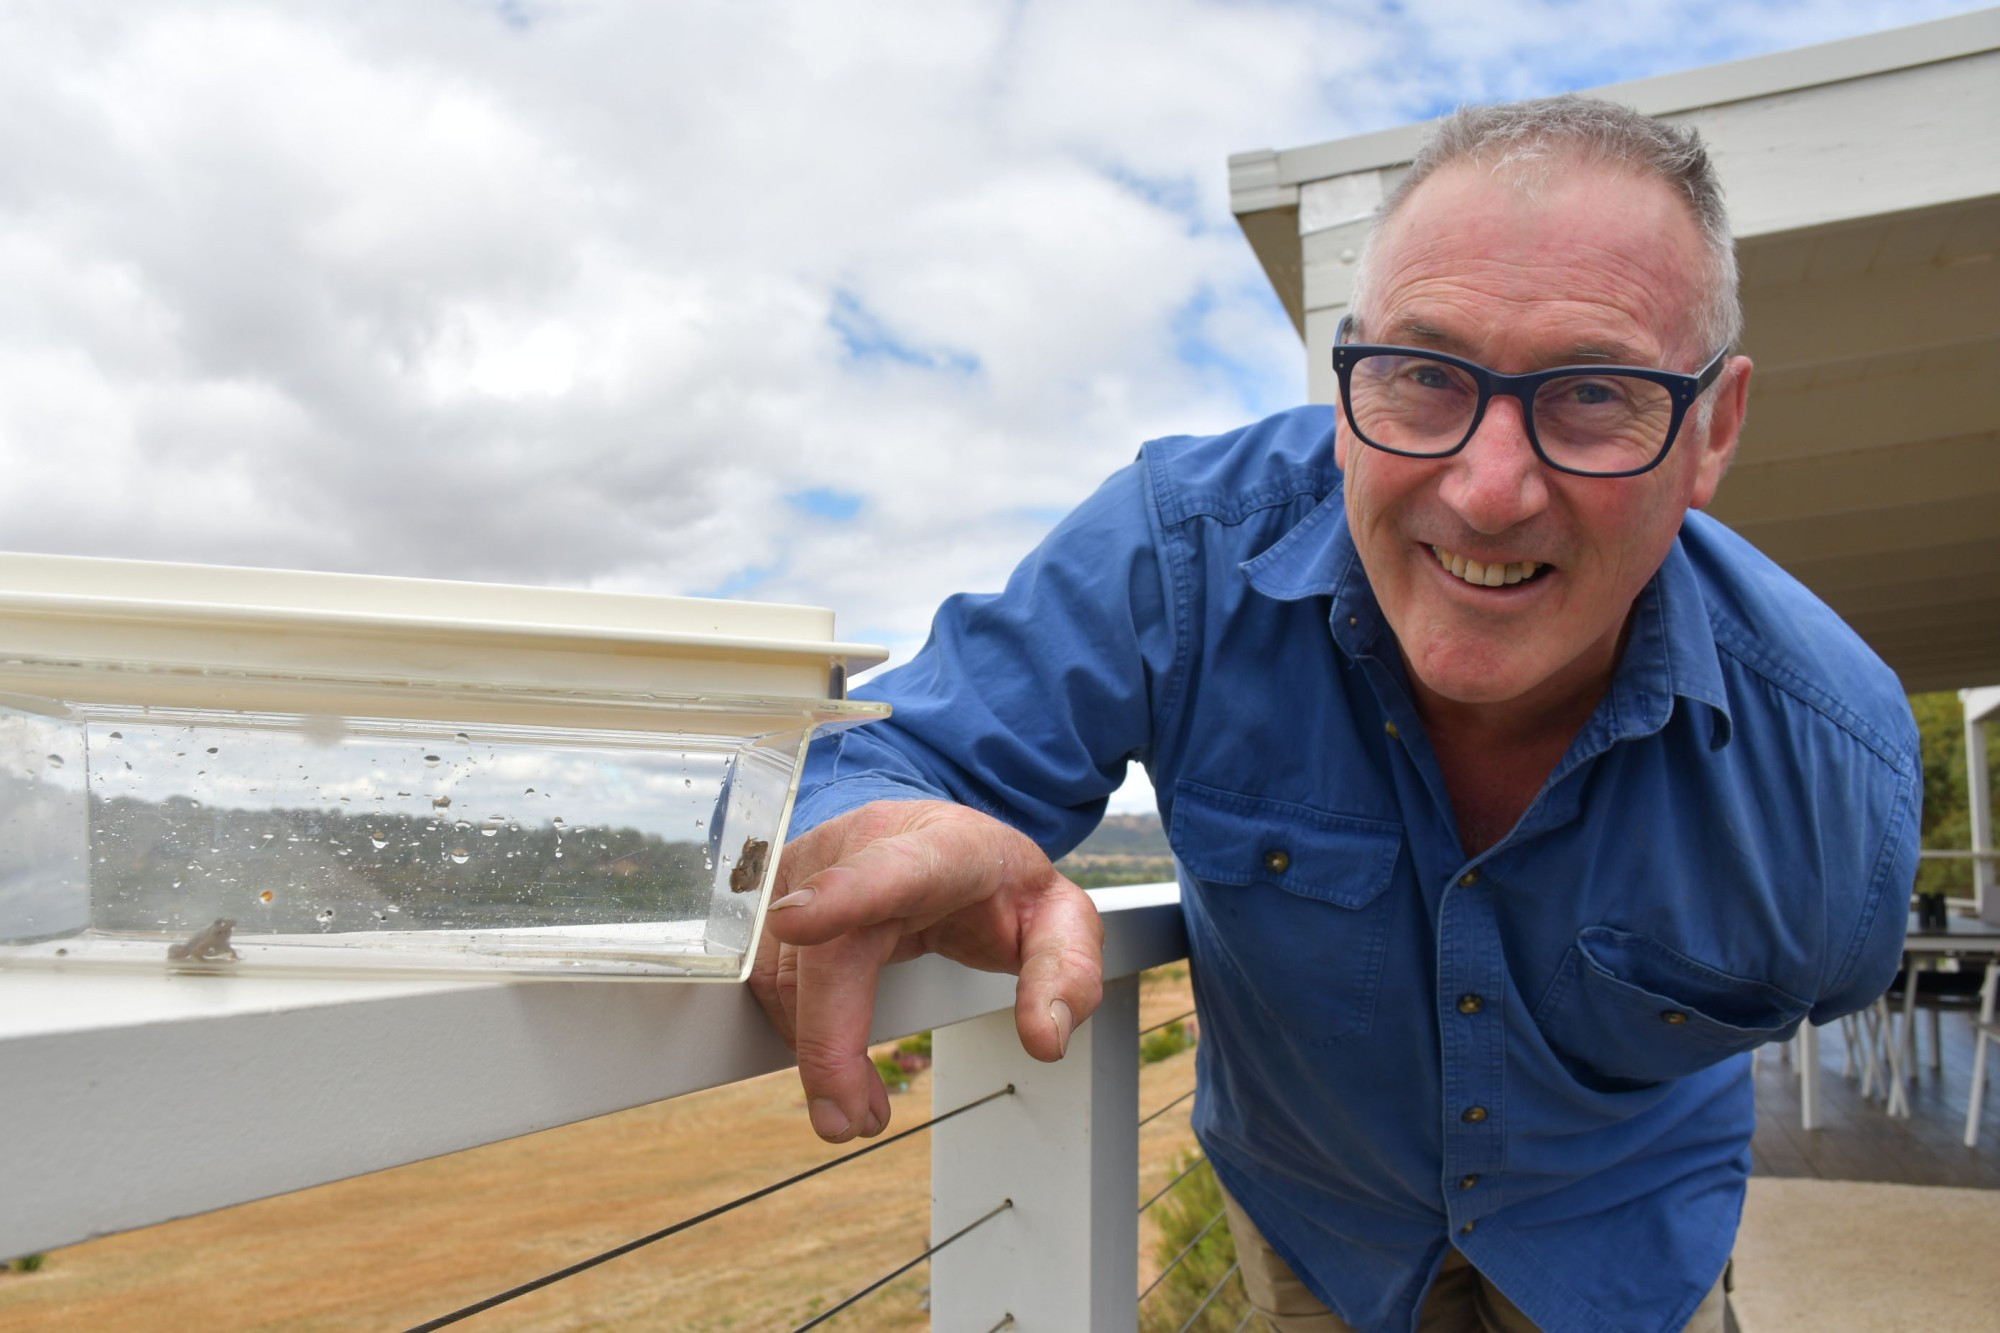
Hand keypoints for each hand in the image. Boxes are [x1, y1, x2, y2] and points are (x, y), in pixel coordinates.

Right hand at [748, 799, 1103, 1142]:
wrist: (953, 844)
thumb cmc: (1002, 882)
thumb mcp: (1061, 922)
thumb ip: (1068, 974)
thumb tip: (1046, 1039)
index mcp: (945, 845)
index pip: (891, 866)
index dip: (843, 894)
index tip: (798, 924)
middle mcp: (866, 843)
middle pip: (828, 948)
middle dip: (828, 1040)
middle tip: (848, 1118)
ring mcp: (815, 863)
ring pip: (787, 968)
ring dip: (813, 1049)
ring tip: (857, 1102)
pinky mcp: (780, 892)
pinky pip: (767, 970)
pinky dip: (797, 1030)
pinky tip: (832, 1063)